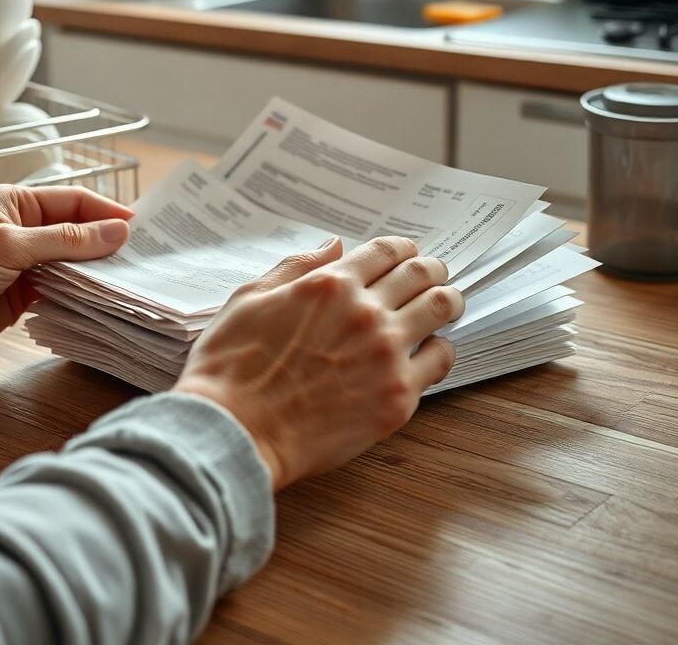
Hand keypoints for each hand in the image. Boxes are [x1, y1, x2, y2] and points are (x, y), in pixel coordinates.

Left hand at [0, 184, 131, 381]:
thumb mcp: (9, 248)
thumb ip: (66, 241)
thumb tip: (117, 232)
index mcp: (15, 203)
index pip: (74, 200)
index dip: (108, 212)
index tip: (142, 229)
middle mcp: (22, 230)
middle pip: (78, 231)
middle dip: (108, 242)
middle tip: (148, 256)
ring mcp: (22, 266)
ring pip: (73, 263)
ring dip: (98, 271)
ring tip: (135, 279)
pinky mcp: (20, 298)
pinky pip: (62, 290)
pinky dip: (82, 294)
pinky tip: (105, 300)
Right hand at [173, 236, 462, 491]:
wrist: (235, 431)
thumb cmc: (232, 366)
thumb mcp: (250, 297)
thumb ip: (296, 267)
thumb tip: (333, 246)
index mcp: (330, 284)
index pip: (386, 251)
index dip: (402, 248)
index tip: (407, 254)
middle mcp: (365, 313)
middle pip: (422, 274)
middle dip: (432, 269)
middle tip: (434, 274)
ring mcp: (386, 355)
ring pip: (441, 309)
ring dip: (446, 301)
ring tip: (445, 305)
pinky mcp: (397, 397)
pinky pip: (440, 361)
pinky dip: (440, 349)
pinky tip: (430, 351)